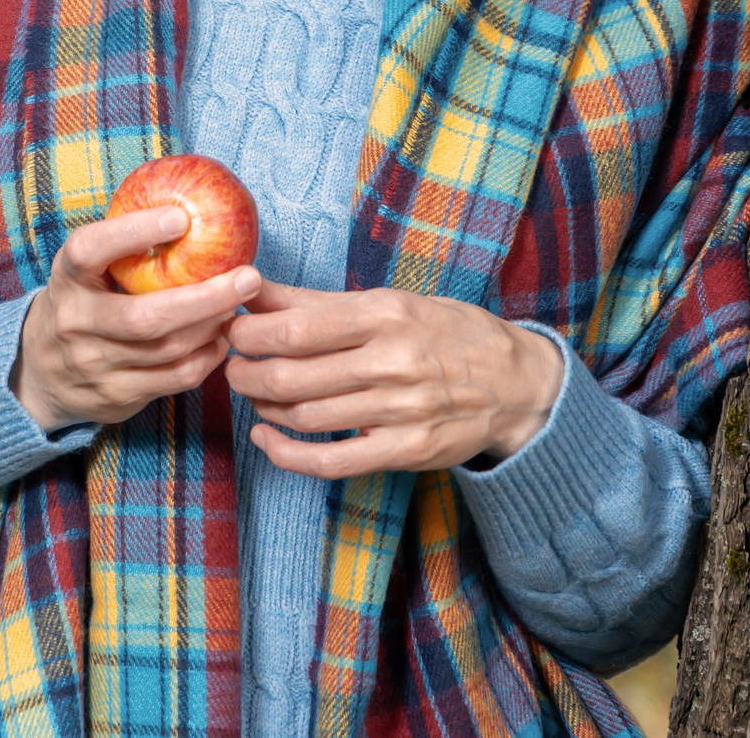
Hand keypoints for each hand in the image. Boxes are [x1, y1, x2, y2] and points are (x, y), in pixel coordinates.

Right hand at [11, 207, 262, 430]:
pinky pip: (175, 378)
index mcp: (67, 278)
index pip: (90, 250)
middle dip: (205, 297)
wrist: (41, 374)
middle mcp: (75, 322)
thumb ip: (123, 247)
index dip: (132, 232)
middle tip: (248, 277)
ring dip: (212, 327)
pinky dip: (207, 358)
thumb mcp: (85, 271)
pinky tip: (220, 340)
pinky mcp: (116, 396)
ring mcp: (94, 364)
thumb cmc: (82, 303)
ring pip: (168, 349)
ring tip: (238, 306)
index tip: (180, 217)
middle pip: (145, 316)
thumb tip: (190, 209)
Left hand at [224, 280, 563, 477]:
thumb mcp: (391, 302)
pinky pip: (329, 462)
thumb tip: (253, 286)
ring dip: (262, 407)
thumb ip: (318, 301)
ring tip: (252, 393)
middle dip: (245, 372)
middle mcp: (392, 363)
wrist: (517, 384)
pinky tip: (267, 439)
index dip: (249, 333)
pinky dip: (286, 455)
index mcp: (386, 315)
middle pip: (290, 376)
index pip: (294, 328)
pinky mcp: (404, 453)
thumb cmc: (448, 333)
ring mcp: (399, 412)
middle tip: (232, 364)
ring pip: (304, 417)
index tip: (233, 329)